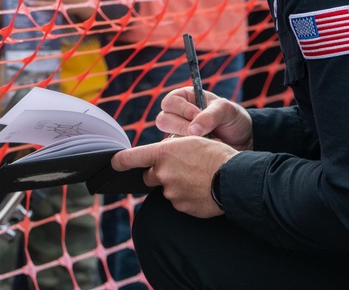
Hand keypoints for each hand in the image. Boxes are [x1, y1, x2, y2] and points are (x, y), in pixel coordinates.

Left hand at [111, 136, 237, 217]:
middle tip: (180, 168)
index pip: (132, 158)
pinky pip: (179, 201)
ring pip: (167, 189)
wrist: (235, 179)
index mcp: (164, 153)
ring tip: (199, 178)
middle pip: (150, 176)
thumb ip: (173, 148)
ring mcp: (171, 193)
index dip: (120, 161)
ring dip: (177, 185)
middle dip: (159, 173)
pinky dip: (187, 196)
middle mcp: (163, 174)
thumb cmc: (217, 155)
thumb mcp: (193, 141)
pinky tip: (202, 190)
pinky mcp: (181, 207)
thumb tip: (164, 153)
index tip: (114, 163)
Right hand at [156, 87, 253, 149]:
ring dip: (186, 141)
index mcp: (186, 98)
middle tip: (201, 132)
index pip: (170, 102)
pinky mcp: (182, 150)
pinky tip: (204, 151)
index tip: (198, 115)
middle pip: (163, 120)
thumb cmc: (234, 119)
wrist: (244, 140)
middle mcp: (178, 115)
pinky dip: (189, 153)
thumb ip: (210, 116)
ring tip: (206, 141)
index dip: (182, 109)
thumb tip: (192, 130)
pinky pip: (175, 153)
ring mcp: (179, 134)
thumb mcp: (226, 110)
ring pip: (167, 138)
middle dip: (182, 127)